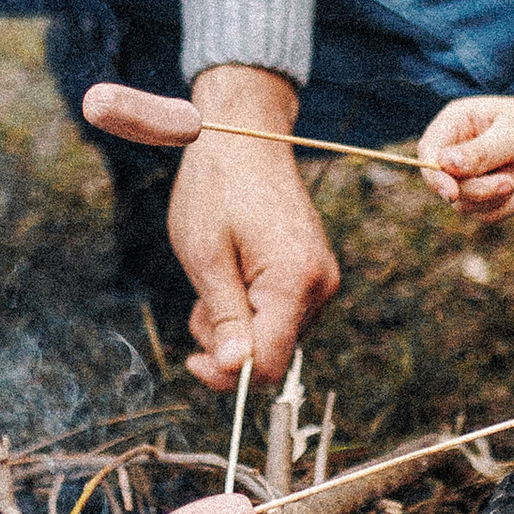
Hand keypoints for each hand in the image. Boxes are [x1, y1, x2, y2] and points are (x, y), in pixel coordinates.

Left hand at [168, 64, 340, 392]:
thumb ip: (223, 317)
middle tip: (199, 300)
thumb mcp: (205, 256)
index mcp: (294, 280)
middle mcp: (320, 285)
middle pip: (272, 352)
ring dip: (235, 323)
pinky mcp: (314, 273)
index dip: (228, 376)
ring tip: (215, 277)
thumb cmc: (217, 188)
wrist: (245, 138)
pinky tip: (232, 273)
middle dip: (228, 341)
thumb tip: (234, 370)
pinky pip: (281, 314)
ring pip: (275, 335)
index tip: (191, 362)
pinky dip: (250, 307)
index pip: (268, 363)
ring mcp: (321, 279)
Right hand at [418, 92, 513, 221]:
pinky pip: (483, 214)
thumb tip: (444, 164)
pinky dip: (506, 207)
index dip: (435, 176)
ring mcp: (470, 172)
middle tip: (512, 181)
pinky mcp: (484, 192)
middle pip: (446, 184)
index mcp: (457, 121)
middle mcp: (457, 146)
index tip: (452, 194)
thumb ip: (481, 152)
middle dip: (482, 189)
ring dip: (497, 198)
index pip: (429, 152)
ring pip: (464, 204)